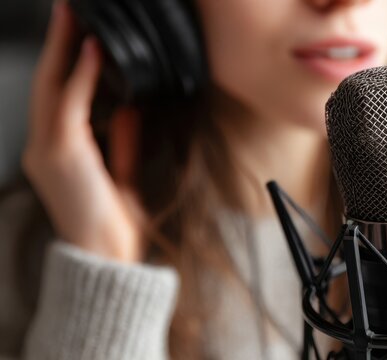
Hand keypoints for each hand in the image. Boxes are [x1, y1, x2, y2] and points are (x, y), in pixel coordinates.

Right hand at [23, 2, 145, 261]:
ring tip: (75, 13)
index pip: (57, 93)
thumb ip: (120, 138)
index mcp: (57, 149)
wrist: (107, 256)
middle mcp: (44, 145)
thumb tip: (126, 105)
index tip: (81, 30)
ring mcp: (46, 148)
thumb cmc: (112, 219)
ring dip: (63, 46)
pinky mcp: (59, 154)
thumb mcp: (120, 170)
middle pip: (47, 81)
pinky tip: (93, 49)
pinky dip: (80, 74)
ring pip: (50, 85)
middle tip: (69, 7)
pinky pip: (68, 104)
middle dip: (58, 40)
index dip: (66, 58)